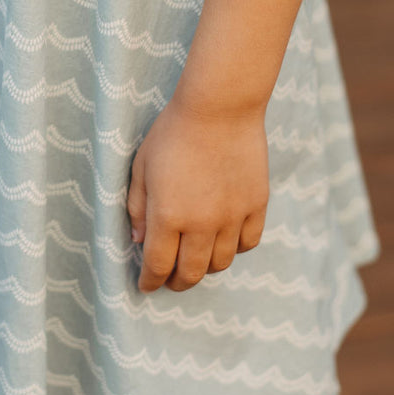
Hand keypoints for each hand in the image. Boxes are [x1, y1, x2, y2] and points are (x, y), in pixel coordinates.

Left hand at [126, 94, 268, 292]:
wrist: (219, 107)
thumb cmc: (173, 132)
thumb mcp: (141, 167)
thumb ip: (137, 207)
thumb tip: (138, 241)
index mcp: (168, 216)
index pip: (158, 265)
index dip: (150, 282)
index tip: (146, 286)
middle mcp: (202, 224)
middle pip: (191, 273)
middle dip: (177, 283)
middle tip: (170, 280)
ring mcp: (232, 216)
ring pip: (221, 263)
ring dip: (205, 268)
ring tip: (196, 259)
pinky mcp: (256, 205)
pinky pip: (247, 243)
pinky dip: (234, 249)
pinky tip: (224, 241)